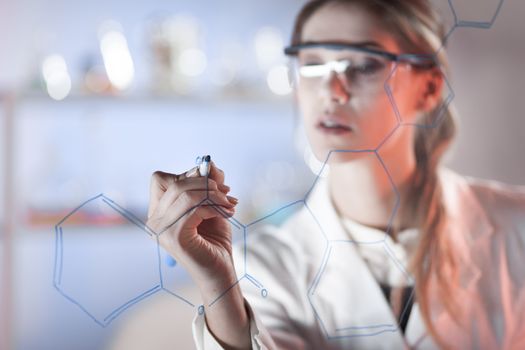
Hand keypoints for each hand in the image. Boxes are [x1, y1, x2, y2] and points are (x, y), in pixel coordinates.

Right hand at [146, 161, 238, 285]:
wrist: (221, 271)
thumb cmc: (215, 240)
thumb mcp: (213, 204)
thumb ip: (209, 183)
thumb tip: (209, 163)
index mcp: (158, 212)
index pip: (161, 179)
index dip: (187, 175)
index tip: (212, 184)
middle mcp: (154, 221)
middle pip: (175, 184)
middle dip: (206, 184)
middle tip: (227, 192)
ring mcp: (160, 230)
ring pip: (185, 195)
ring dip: (214, 195)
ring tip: (230, 204)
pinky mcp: (173, 237)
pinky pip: (194, 209)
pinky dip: (214, 207)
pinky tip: (227, 214)